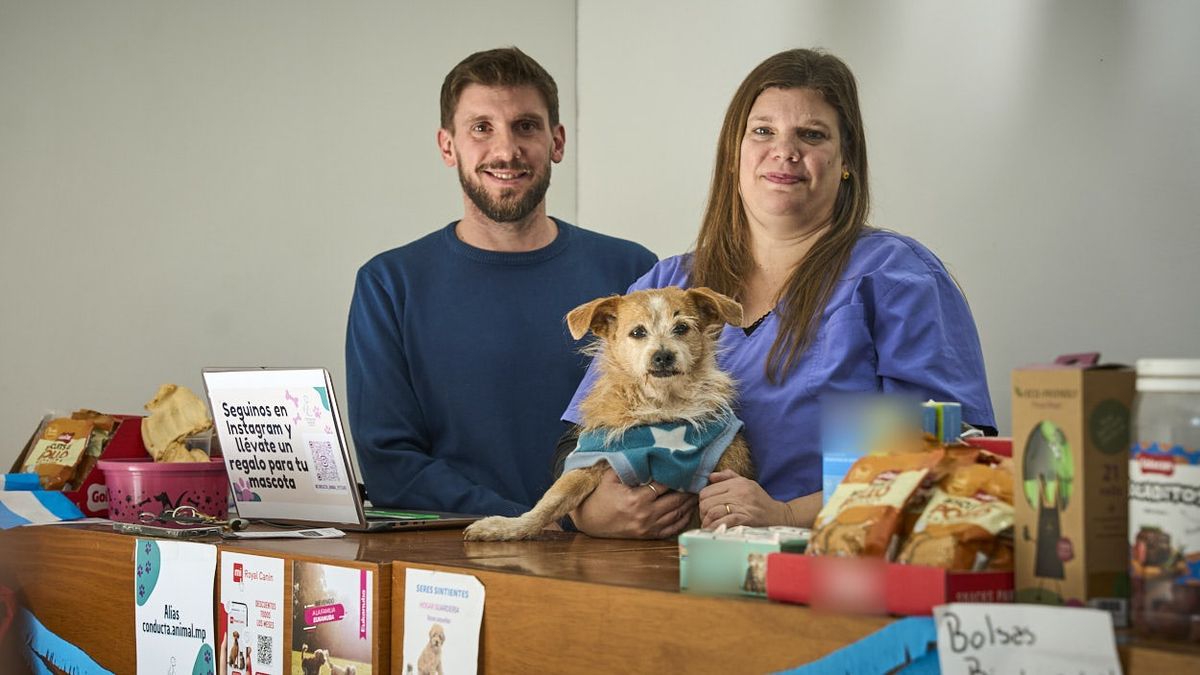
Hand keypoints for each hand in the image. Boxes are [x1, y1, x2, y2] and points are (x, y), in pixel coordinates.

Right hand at [571, 468, 695, 538]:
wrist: (590, 522)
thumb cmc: (600, 497)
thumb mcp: (610, 477)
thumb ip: (629, 466)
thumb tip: (645, 452)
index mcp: (636, 498)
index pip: (664, 484)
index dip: (677, 476)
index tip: (688, 468)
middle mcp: (645, 514)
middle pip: (675, 500)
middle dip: (689, 490)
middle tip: (701, 480)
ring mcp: (648, 527)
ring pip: (676, 514)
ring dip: (689, 504)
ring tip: (698, 493)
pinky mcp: (648, 535)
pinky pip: (672, 529)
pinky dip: (683, 520)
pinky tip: (689, 510)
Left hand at [699, 470, 789, 528]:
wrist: (780, 515)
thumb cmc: (761, 500)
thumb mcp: (746, 483)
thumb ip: (728, 476)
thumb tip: (710, 476)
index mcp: (736, 483)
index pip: (707, 491)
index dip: (702, 501)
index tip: (706, 509)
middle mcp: (738, 493)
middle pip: (707, 502)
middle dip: (703, 513)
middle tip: (706, 519)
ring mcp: (742, 506)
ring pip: (713, 512)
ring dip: (707, 522)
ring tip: (708, 526)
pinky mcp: (746, 519)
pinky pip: (724, 522)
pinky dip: (716, 527)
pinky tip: (715, 531)